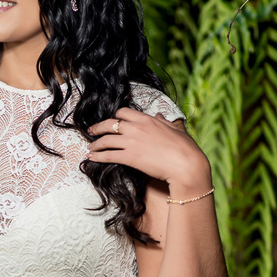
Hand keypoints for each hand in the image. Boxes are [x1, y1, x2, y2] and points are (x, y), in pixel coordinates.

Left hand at [87, 108, 212, 196]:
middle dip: (98, 127)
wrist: (186, 164)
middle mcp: (136, 128)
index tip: (111, 122)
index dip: (115, 117)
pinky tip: (92, 158)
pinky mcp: (130, 157)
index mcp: (147, 119)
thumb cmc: (185, 148)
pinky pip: (109, 155)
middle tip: (91, 131)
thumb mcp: (175, 129)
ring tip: (90, 147)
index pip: (123, 112)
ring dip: (96, 144)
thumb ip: (164, 121)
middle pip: (110, 124)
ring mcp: (132, 142)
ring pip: (106, 140)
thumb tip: (159, 115)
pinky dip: (98, 156)